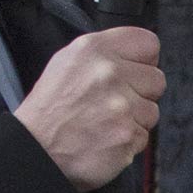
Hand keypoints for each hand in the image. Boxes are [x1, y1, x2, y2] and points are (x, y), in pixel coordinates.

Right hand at [15, 27, 165, 192]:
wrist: (36, 148)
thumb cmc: (50, 109)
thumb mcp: (68, 62)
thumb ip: (104, 54)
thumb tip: (135, 57)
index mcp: (94, 49)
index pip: (148, 44)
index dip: (145, 61)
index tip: (136, 71)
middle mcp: (109, 73)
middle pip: (157, 79)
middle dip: (142, 92)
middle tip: (117, 102)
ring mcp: (121, 106)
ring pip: (152, 110)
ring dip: (135, 119)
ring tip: (107, 122)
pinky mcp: (127, 135)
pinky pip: (144, 136)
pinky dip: (128, 141)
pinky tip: (107, 138)